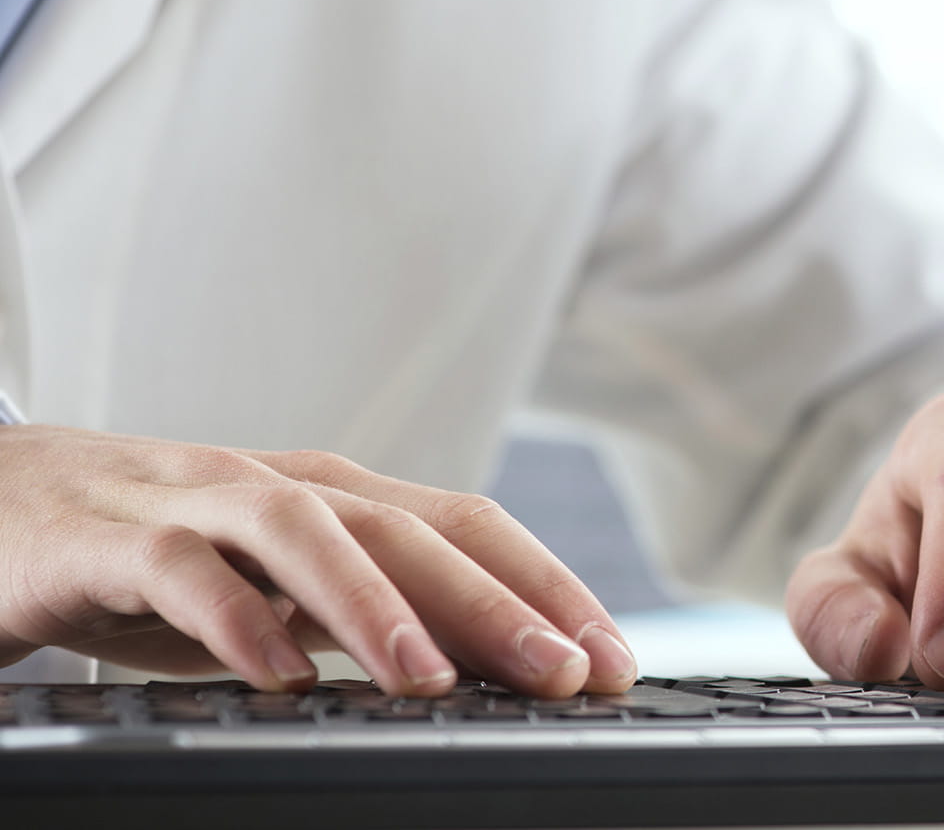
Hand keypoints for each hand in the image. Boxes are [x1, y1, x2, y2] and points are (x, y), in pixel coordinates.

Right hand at [0, 425, 636, 696]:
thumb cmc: (153, 557)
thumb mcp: (280, 591)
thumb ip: (370, 618)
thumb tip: (488, 671)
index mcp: (338, 497)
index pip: (469, 527)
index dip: (548, 587)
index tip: (612, 660)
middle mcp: (282, 486)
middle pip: (411, 527)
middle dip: (498, 601)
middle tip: (565, 674)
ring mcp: (195, 503)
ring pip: (305, 531)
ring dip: (377, 605)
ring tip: (435, 680)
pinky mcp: (107, 539)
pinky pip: (179, 571)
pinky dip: (236, 619)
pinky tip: (280, 676)